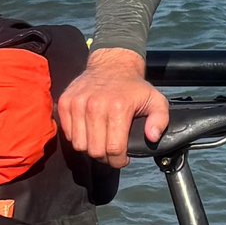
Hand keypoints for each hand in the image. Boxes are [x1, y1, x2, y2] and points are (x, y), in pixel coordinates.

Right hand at [57, 45, 167, 166]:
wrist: (112, 64)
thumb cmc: (133, 86)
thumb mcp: (156, 100)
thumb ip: (160, 120)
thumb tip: (151, 136)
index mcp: (118, 108)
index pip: (114, 148)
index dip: (119, 160)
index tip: (122, 159)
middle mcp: (95, 106)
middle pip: (95, 150)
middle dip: (105, 157)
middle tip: (111, 151)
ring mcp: (77, 104)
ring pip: (79, 145)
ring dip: (89, 148)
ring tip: (99, 142)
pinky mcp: (65, 102)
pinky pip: (67, 133)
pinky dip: (77, 137)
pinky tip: (88, 132)